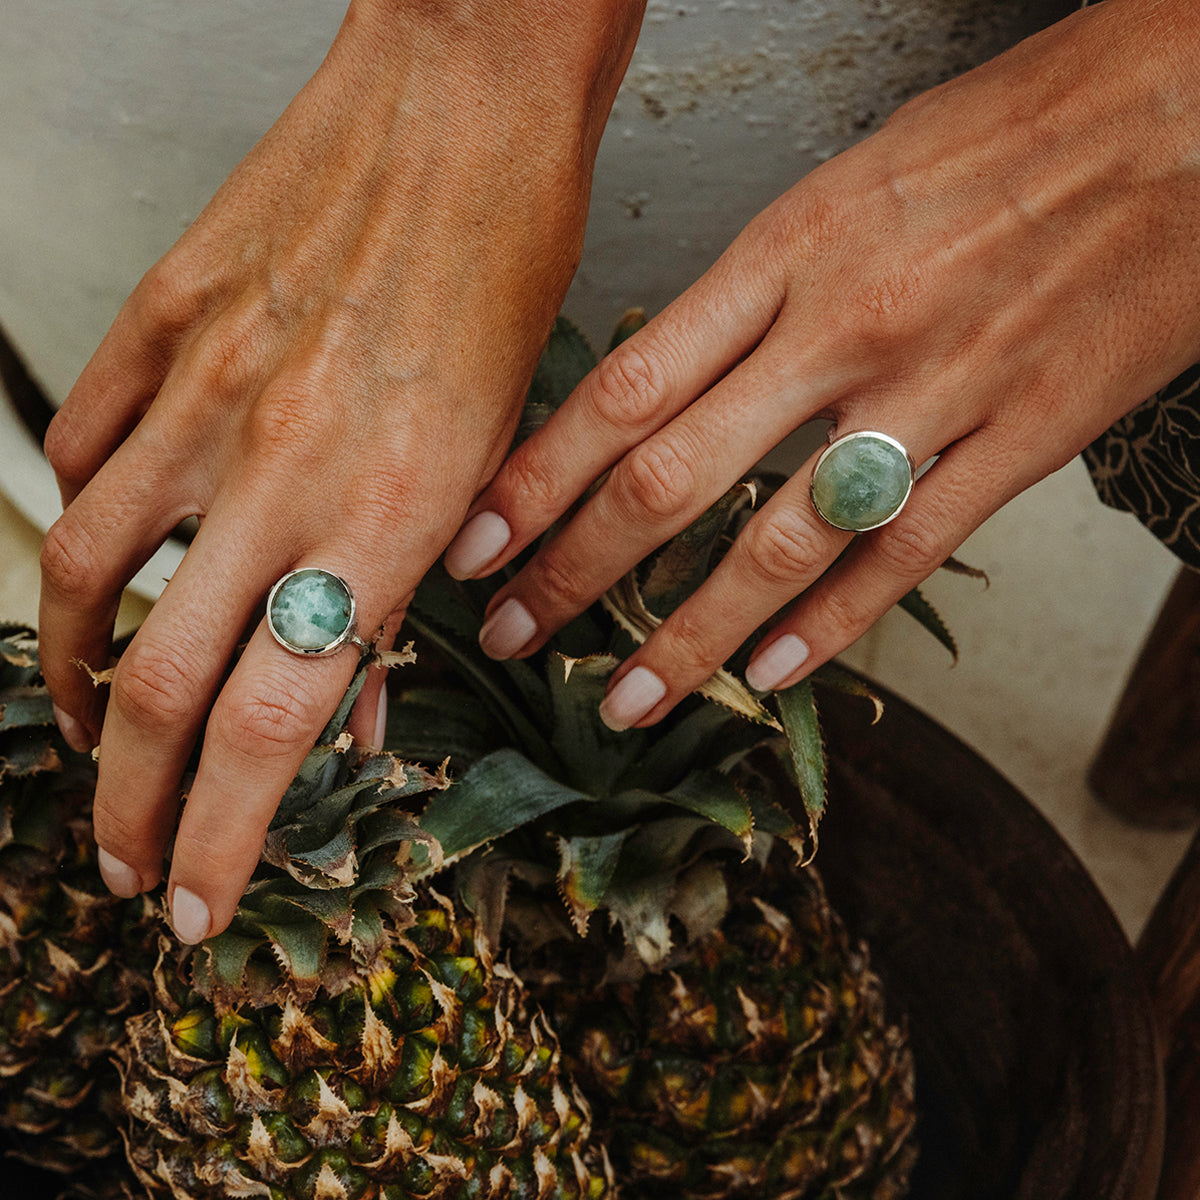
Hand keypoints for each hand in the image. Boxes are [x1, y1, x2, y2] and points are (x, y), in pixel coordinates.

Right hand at [39, 0, 644, 940]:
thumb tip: (351, 698)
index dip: (224, 837)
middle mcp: (284, 465)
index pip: (274, 725)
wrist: (459, 107)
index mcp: (390, 513)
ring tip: (91, 724)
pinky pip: (90, 445)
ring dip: (79, 673)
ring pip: (93, 569)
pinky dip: (88, 517)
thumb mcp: (495, 453)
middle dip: (130, 799)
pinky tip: (108, 551)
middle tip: (120, 859)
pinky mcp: (160, 319)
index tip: (196, 902)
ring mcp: (206, 389)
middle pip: (164, 681)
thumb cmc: (506, 272)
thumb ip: (409, 584)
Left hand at [444, 0, 1199, 729]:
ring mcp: (935, 393)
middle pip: (674, 478)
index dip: (538, 477)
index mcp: (790, 251)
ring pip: (782, 542)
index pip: (625, 387)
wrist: (1185, 112)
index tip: (477, 540)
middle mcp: (845, 329)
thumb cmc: (1010, 132)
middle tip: (510, 636)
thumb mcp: (846, 183)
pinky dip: (832, 626)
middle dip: (576, 572)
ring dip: (689, 636)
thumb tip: (669, 380)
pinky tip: (771, 674)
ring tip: (624, 699)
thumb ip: (754, 291)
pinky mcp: (1023, 440)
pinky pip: (908, 555)